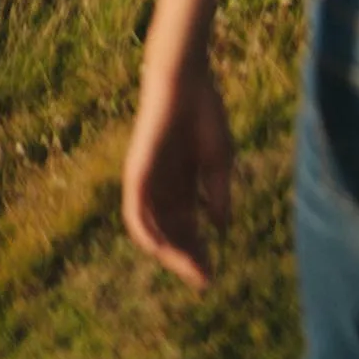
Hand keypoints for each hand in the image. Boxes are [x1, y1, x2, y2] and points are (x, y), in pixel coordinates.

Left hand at [122, 57, 232, 289]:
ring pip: (154, 228)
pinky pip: (136, 212)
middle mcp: (162, 188)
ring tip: (189, 267)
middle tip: (204, 278)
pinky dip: (147, 232)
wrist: (186, 80)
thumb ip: (218, 193)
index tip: (212, 272)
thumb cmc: (204, 112)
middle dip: (188, 256)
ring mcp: (147, 182)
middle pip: (172, 232)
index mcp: (182, 183)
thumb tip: (221, 228)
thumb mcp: (220, 159)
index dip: (199, 249)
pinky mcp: (136, 174)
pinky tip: (161, 248)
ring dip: (170, 251)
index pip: (188, 226)